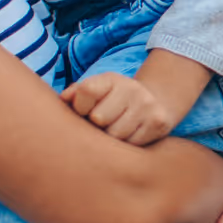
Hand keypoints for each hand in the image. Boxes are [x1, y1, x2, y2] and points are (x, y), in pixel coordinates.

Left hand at [59, 72, 178, 145]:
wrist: (156, 101)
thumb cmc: (114, 100)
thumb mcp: (98, 91)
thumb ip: (77, 93)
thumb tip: (63, 99)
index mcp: (112, 79)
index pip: (86, 91)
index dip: (80, 107)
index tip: (85, 112)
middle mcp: (132, 88)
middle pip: (100, 117)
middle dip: (98, 125)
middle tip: (104, 123)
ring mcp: (147, 105)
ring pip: (116, 134)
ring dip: (112, 138)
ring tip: (116, 129)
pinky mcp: (158, 123)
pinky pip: (132, 144)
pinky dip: (128, 143)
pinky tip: (131, 134)